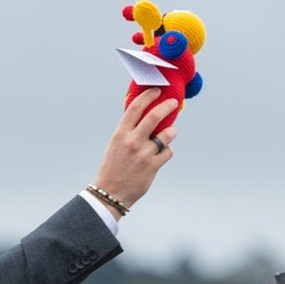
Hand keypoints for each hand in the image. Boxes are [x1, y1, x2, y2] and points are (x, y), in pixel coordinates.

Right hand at [94, 88, 177, 216]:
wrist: (111, 192)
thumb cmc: (114, 166)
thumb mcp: (116, 144)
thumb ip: (129, 131)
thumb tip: (146, 116)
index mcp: (120, 134)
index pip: (135, 108)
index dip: (148, 96)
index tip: (156, 91)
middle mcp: (132, 141)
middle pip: (154, 116)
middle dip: (167, 106)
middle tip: (174, 103)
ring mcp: (143, 154)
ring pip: (167, 134)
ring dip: (171, 132)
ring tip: (169, 134)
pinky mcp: (152, 166)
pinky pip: (168, 152)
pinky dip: (167, 151)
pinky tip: (161, 154)